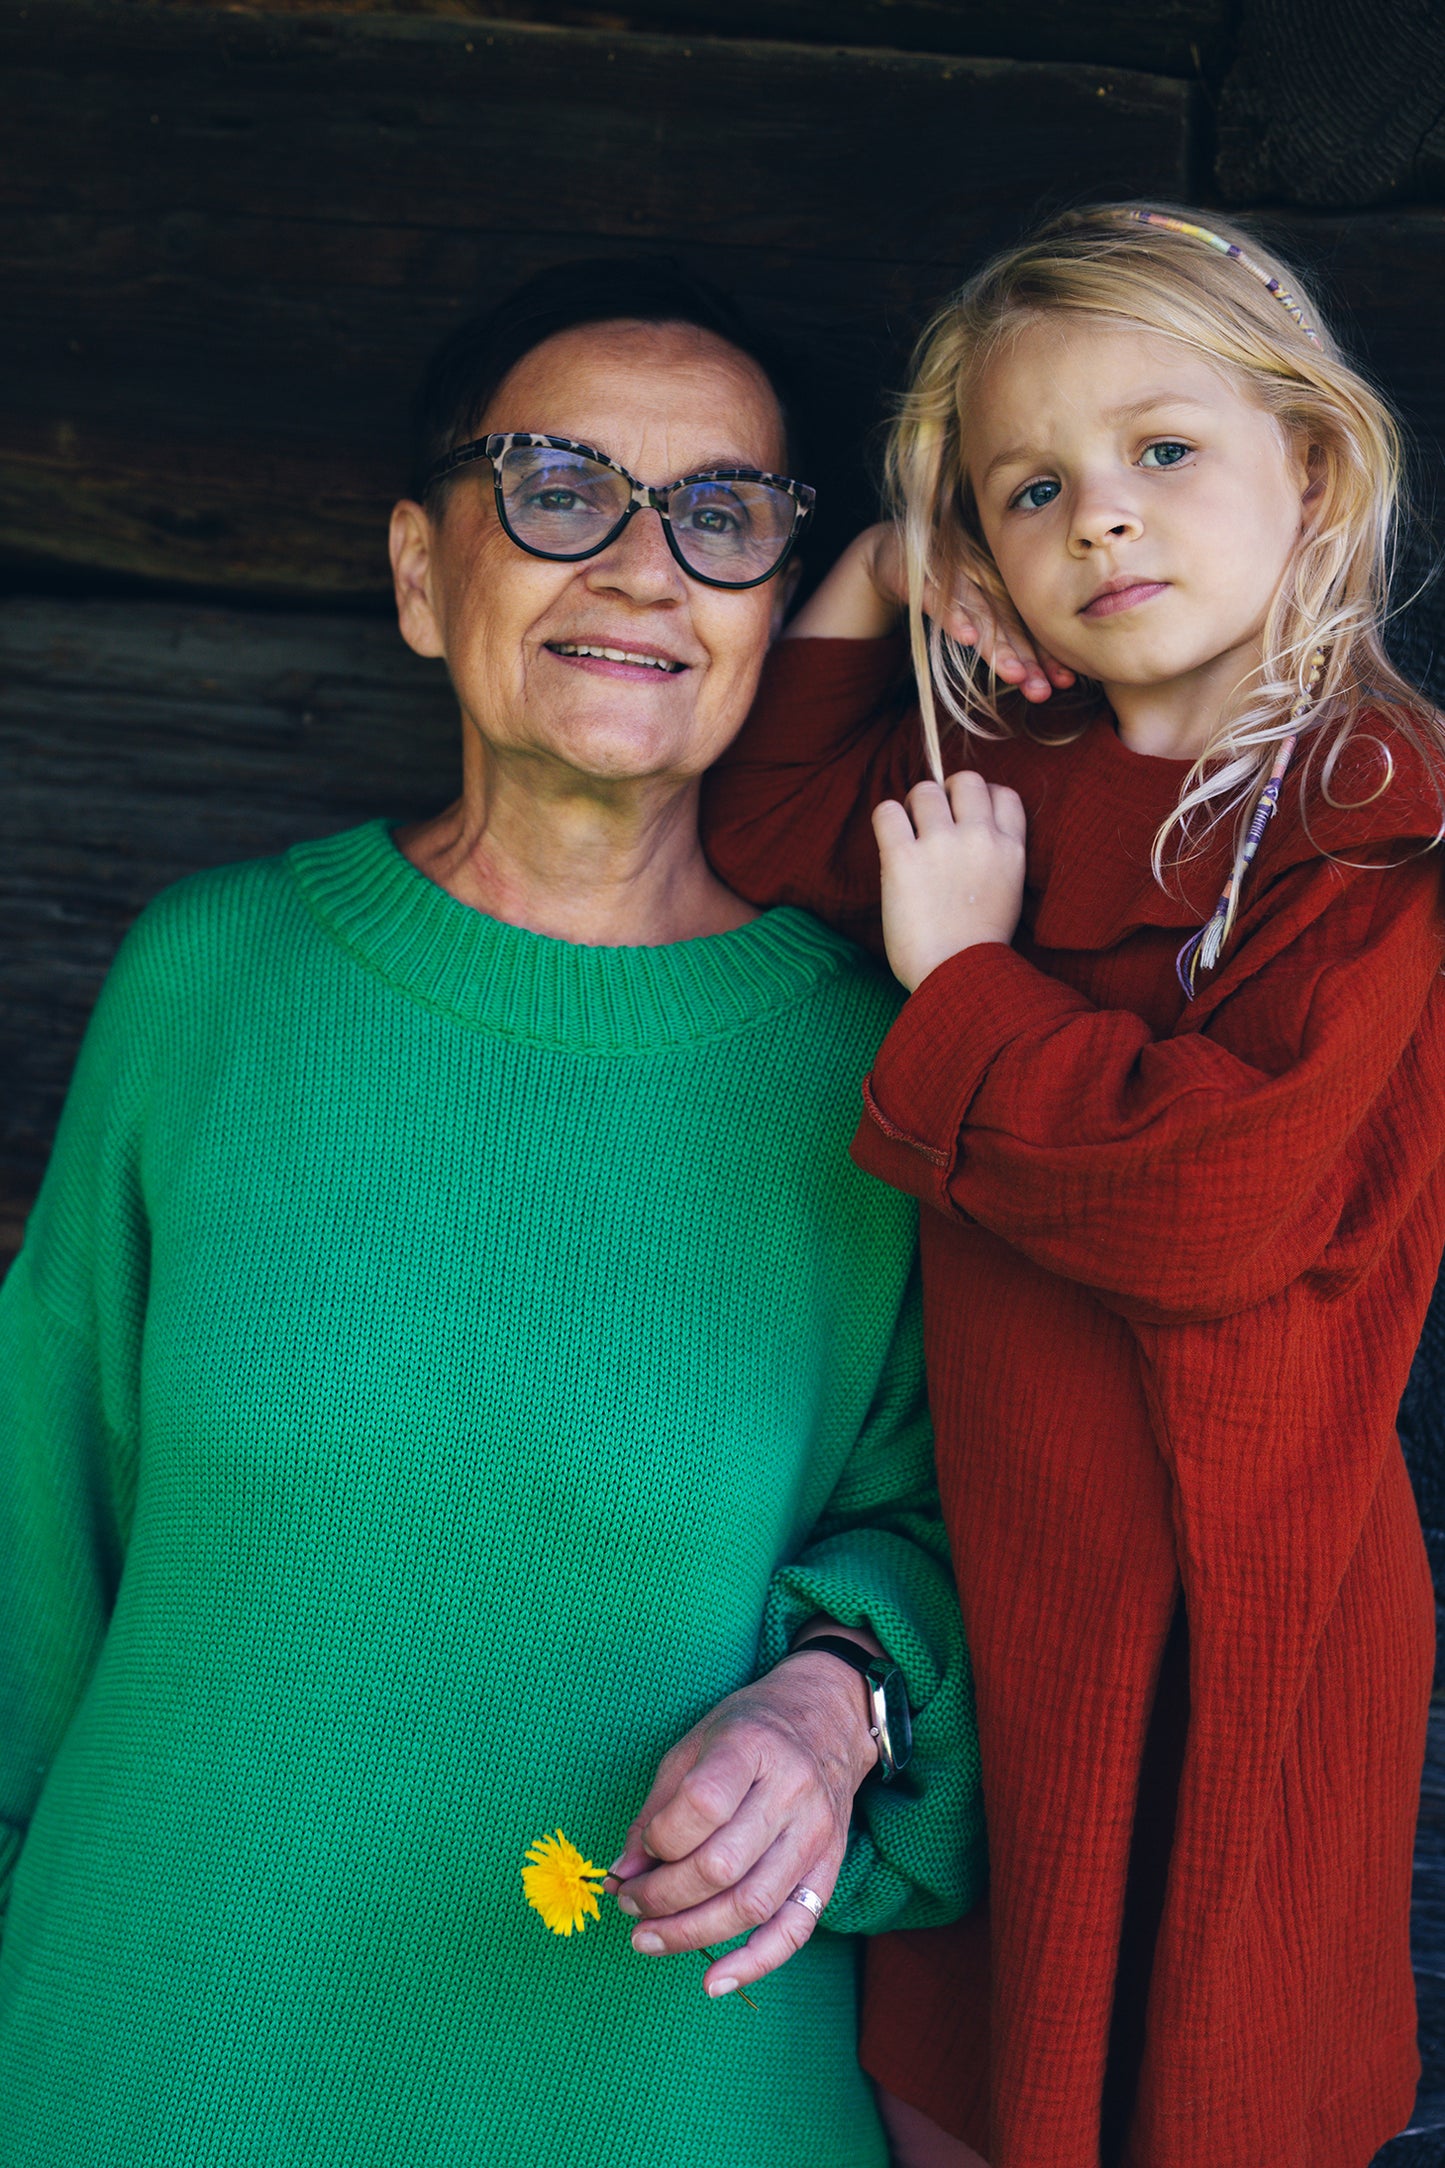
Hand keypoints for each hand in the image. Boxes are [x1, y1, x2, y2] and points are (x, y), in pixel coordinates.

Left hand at [605, 1654, 877, 1997]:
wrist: (827, 1719)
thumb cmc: (749, 1729)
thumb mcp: (694, 1745)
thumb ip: (657, 1809)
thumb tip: (623, 1874)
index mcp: (751, 1746)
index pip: (702, 1805)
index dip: (660, 1840)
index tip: (640, 1851)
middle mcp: (790, 1791)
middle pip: (722, 1866)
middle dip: (664, 1899)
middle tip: (630, 1906)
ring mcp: (815, 1834)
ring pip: (752, 1905)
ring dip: (692, 1934)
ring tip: (649, 1939)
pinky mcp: (828, 1869)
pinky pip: (794, 1929)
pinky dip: (753, 1963)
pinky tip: (714, 1981)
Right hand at [864, 525, 1073, 704]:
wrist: (894, 550)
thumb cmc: (944, 583)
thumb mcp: (974, 608)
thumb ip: (1000, 634)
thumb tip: (1032, 675)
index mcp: (1000, 595)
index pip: (1027, 629)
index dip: (1045, 655)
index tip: (1065, 682)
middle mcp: (984, 585)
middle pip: (1008, 627)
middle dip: (1025, 660)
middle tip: (1041, 690)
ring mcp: (955, 578)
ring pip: (979, 615)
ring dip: (996, 645)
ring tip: (1013, 673)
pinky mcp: (923, 576)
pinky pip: (939, 599)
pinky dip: (953, 615)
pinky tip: (966, 636)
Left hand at [874, 771, 1026, 991]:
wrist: (958, 978)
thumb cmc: (978, 950)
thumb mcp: (1007, 896)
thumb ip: (996, 860)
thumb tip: (968, 835)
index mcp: (1011, 850)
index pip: (1004, 795)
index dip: (982, 798)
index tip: (966, 816)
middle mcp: (980, 838)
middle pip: (967, 781)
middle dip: (947, 793)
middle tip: (932, 819)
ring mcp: (942, 844)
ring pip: (924, 791)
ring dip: (913, 807)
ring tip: (908, 834)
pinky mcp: (903, 857)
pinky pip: (887, 811)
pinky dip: (885, 820)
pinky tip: (889, 843)